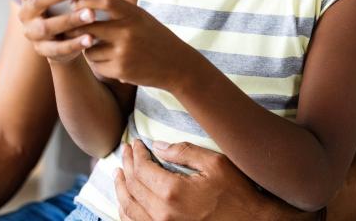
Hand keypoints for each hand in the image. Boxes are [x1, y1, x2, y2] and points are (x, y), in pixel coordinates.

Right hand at [8, 0, 95, 61]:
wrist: (64, 40)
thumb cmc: (65, 8)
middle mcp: (26, 14)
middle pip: (36, 2)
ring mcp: (32, 34)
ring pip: (47, 27)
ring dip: (70, 20)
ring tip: (91, 14)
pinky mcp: (43, 50)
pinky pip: (58, 48)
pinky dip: (75, 43)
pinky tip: (90, 38)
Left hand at [71, 0, 195, 87]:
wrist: (176, 65)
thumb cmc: (155, 38)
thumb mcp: (142, 18)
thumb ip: (119, 11)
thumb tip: (84, 4)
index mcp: (134, 14)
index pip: (104, 0)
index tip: (75, 2)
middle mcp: (128, 31)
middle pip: (89, 25)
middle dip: (75, 26)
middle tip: (70, 27)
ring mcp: (123, 52)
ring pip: (89, 48)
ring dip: (89, 48)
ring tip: (99, 47)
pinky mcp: (120, 70)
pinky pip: (96, 65)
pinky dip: (98, 63)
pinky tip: (110, 61)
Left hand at [115, 140, 314, 220]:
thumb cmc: (237, 193)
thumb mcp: (215, 163)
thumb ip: (184, 151)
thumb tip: (158, 146)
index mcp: (173, 192)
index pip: (142, 168)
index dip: (137, 153)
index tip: (136, 142)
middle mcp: (162, 214)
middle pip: (133, 186)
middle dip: (127, 165)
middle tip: (126, 151)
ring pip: (129, 208)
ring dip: (121, 188)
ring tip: (118, 173)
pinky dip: (126, 212)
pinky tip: (125, 201)